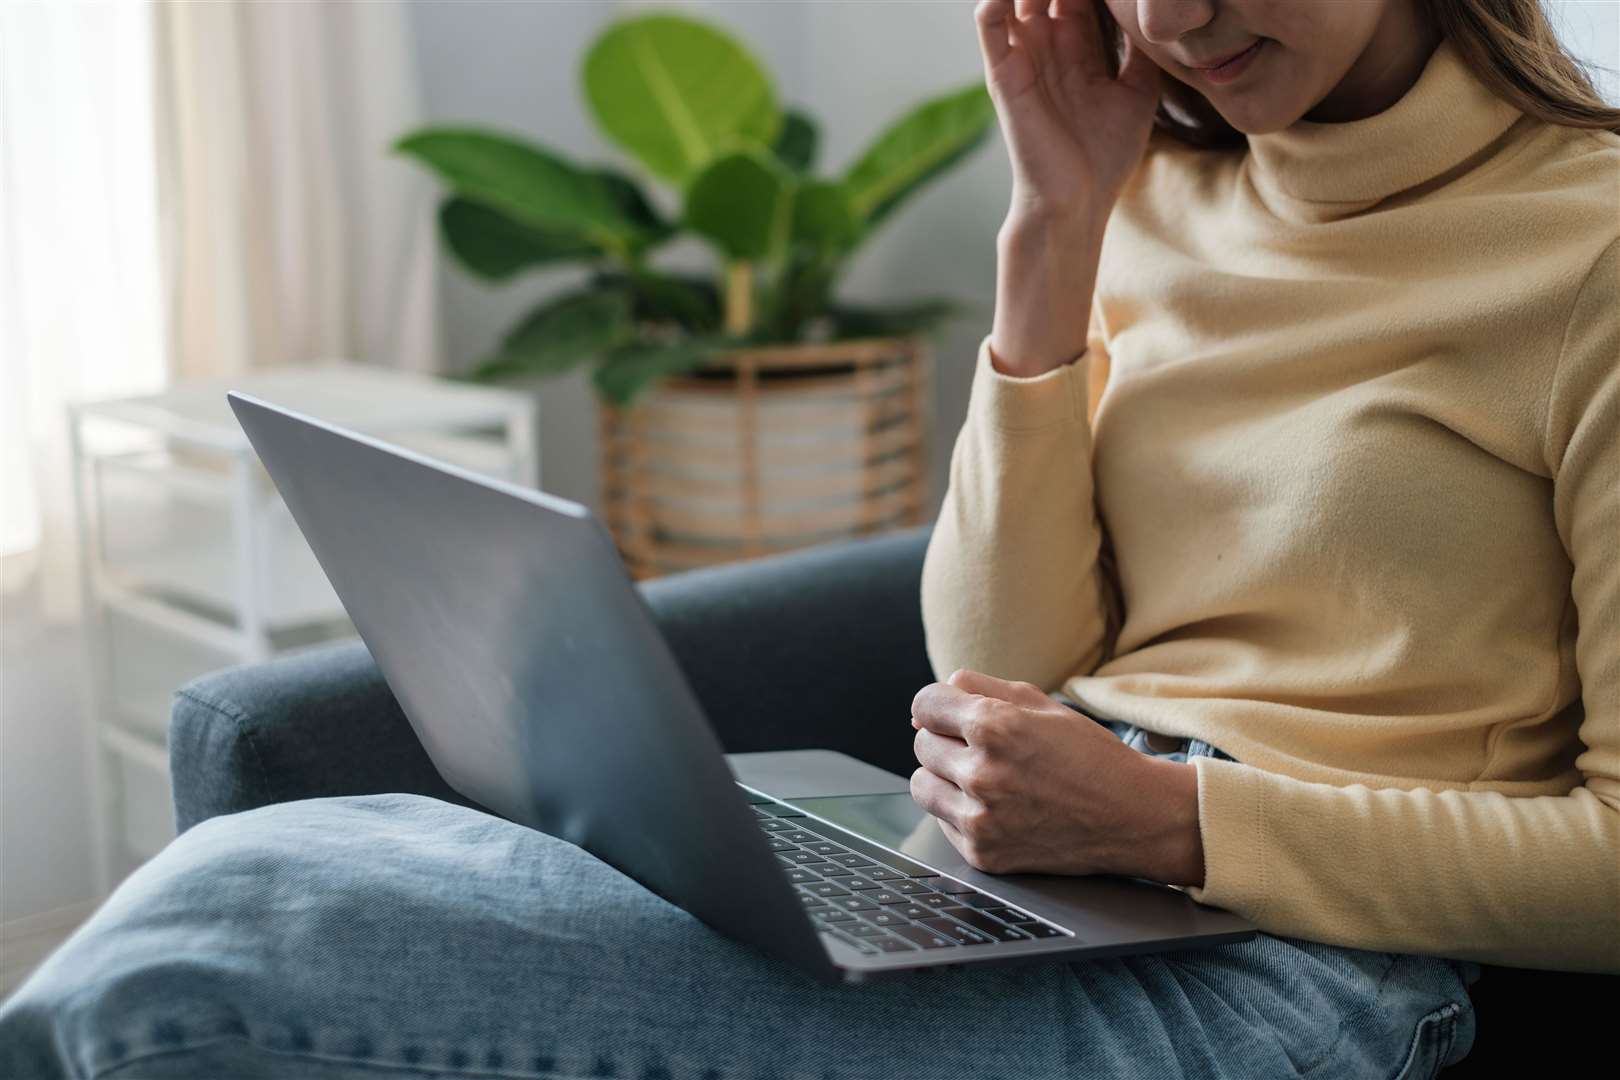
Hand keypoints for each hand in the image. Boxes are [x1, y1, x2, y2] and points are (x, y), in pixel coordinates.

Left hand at [909, 669, 1204, 884]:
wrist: (1132, 816)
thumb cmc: (1089, 754)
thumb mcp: (1041, 703)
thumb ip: (979, 689)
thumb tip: (924, 705)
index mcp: (994, 727)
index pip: (925, 705)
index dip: (937, 705)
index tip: (949, 714)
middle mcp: (981, 774)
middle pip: (922, 744)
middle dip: (945, 739)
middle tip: (982, 748)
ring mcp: (980, 819)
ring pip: (922, 785)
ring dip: (944, 777)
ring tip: (983, 777)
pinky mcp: (982, 854)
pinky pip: (942, 822)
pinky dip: (960, 812)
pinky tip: (997, 807)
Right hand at [976, 0, 1160, 222]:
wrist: (1077, 202)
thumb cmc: (1103, 157)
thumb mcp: (1137, 92)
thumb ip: (1140, 51)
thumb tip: (1151, 17)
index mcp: (1077, 47)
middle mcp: (1047, 45)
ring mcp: (1024, 56)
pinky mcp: (1004, 73)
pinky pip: (990, 23)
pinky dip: (997, 1)